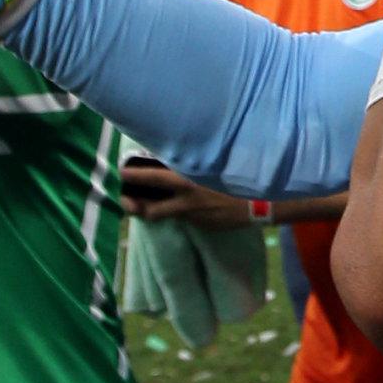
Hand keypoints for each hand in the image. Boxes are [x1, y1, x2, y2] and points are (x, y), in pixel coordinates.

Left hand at [119, 162, 248, 227]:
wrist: (261, 201)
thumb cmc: (237, 173)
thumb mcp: (211, 164)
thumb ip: (191, 164)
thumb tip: (174, 158)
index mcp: (187, 180)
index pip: (152, 178)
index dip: (135, 175)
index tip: (121, 171)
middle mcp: (186, 200)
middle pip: (150, 209)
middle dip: (133, 204)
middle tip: (123, 199)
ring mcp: (194, 215)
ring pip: (165, 215)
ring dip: (152, 210)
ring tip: (142, 205)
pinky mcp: (203, 224)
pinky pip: (184, 216)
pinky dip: (177, 210)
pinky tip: (179, 204)